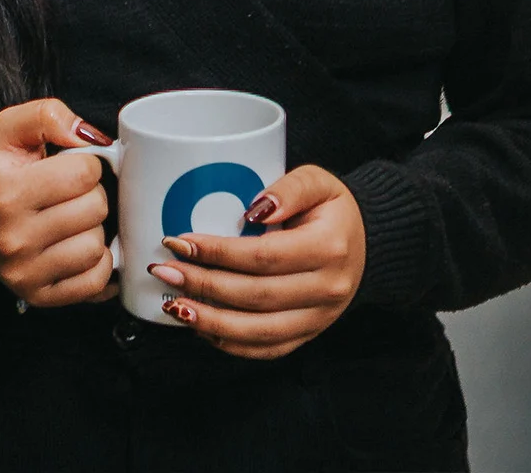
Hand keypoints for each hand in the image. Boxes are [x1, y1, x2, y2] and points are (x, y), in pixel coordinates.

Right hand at [0, 98, 118, 307]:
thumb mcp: (9, 128)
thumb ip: (49, 115)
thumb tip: (92, 137)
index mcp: (5, 193)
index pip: (84, 173)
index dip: (87, 163)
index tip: (70, 166)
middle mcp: (12, 238)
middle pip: (95, 208)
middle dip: (92, 193)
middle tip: (71, 192)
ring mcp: (24, 273)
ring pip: (96, 246)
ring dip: (93, 228)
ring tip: (72, 218)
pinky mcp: (37, 296)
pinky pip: (94, 282)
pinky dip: (97, 262)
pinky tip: (78, 245)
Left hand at [144, 164, 364, 358]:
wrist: (365, 243)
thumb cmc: (334, 209)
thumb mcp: (319, 181)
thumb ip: (289, 188)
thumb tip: (254, 209)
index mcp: (329, 248)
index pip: (264, 257)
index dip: (218, 253)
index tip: (181, 242)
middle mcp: (326, 290)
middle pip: (255, 296)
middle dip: (203, 285)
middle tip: (165, 271)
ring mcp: (318, 319)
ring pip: (258, 332)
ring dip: (209, 321)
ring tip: (174, 305)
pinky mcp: (308, 335)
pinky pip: (266, 350)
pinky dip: (230, 343)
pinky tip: (201, 327)